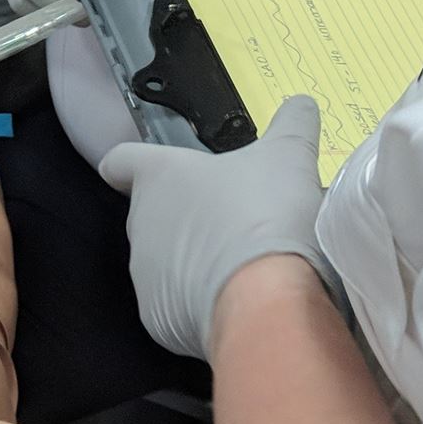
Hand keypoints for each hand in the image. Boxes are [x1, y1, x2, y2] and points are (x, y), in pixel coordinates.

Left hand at [100, 97, 330, 359]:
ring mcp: (144, 275)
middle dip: (185, 219)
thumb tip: (301, 103)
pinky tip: (235, 302)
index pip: (121, 161)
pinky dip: (197, 305)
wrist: (265, 296)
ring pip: (164, 264)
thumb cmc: (268, 211)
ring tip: (243, 267)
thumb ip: (292, 124)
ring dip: (193, 263)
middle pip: (152, 215)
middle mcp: (140, 223)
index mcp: (159, 177)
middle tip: (233, 222)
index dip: (133, 164)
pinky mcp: (156, 320)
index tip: (150, 171)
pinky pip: (174, 308)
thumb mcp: (290, 155)